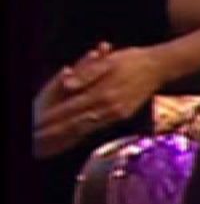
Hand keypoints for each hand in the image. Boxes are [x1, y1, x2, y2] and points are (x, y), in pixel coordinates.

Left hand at [33, 44, 165, 157]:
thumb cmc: (133, 60)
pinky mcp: (121, 116)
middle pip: (75, 124)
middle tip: (36, 139)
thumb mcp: (109, 61)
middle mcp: (109, 108)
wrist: (160, 67)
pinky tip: (71, 137)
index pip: (69, 109)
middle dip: (53, 133)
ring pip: (84, 129)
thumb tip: (66, 84)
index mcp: (103, 92)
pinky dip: (80, 134)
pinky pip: (96, 128)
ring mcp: (116, 114)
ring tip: (48, 143)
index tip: (35, 125)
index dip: (51, 118)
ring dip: (64, 137)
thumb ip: (86, 73)